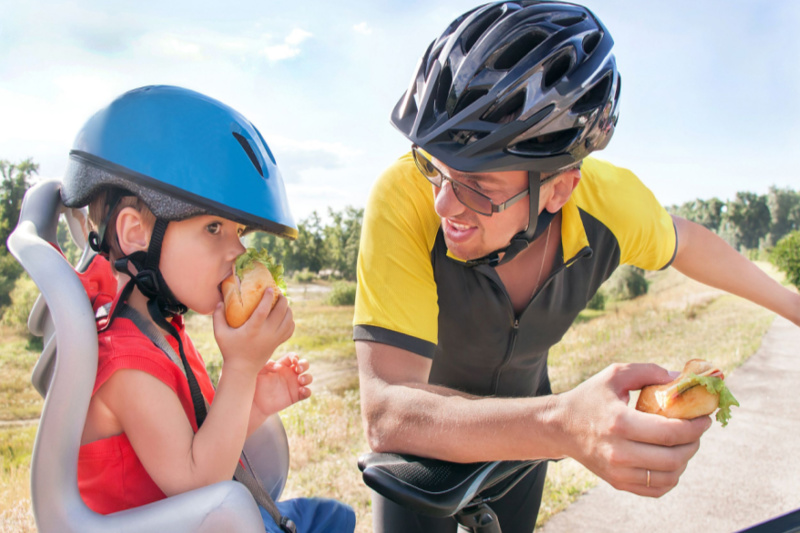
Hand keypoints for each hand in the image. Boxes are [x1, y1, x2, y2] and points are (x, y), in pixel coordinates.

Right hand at [212, 290, 294, 374]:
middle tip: (278, 293)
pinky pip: (290, 329)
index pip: (263, 310)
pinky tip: (285, 316)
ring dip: (288, 309)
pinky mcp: (278, 343)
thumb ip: (217, 317)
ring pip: (289, 320)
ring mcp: (274, 339)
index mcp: (252, 329)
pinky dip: (290, 321)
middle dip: (282, 299)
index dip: (268, 297)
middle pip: (281, 312)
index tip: (270, 288)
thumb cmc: (229, 350)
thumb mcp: (219, 334)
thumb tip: (219, 301)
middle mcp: (266, 333)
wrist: (242, 370)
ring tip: (282, 303)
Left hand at [252, 353, 311, 416]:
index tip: (293, 360)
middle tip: (298, 369)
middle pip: (304, 364)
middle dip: (304, 364)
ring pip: (308, 378)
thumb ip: (266, 365)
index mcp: (282, 365)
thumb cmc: (255, 385)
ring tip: (300, 380)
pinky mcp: (296, 396)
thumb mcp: (258, 372)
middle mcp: (290, 374)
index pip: (292, 357)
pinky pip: (307, 393)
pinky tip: (301, 390)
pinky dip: (307, 391)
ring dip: (307, 377)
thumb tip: (278, 366)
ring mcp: (294, 385)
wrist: (255, 403)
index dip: (295, 356)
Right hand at [558, 363, 711, 496]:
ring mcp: (618, 471)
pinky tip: (671, 460)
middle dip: (694, 443)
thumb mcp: (615, 375)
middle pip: (673, 458)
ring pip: (669, 477)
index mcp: (619, 422)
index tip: (704, 417)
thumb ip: (648, 371)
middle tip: (698, 429)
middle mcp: (619, 451)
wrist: (561, 426)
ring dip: (685, 460)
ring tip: (685, 444)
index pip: (670, 432)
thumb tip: (681, 379)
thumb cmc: (591, 397)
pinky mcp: (618, 483)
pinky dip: (672, 477)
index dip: (695, 427)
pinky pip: (657, 489)